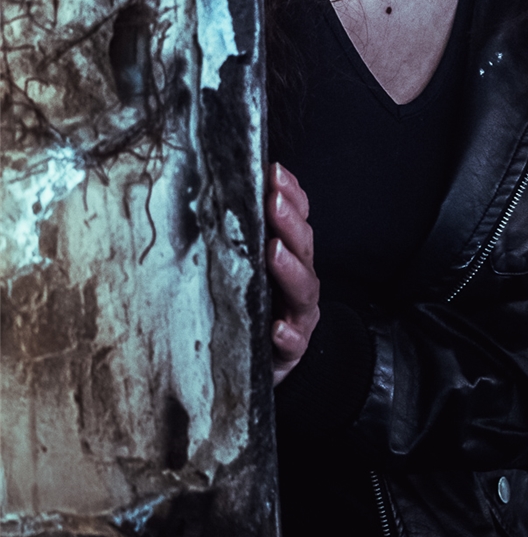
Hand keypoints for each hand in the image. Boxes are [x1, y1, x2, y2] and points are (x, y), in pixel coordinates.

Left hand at [265, 162, 319, 385]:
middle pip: (302, 248)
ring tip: (274, 252)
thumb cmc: (256, 310)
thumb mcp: (250, 270)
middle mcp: (299, 283)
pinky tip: (278, 328)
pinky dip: (288, 335)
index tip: (275, 171)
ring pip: (302, 289)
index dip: (291, 195)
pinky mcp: (290, 352)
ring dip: (290, 269)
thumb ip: (244, 238)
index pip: (297, 221)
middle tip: (273, 200)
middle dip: (290, 222)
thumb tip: (217, 193)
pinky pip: (293, 343)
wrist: (269, 365)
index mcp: (291, 259)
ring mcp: (298, 316)